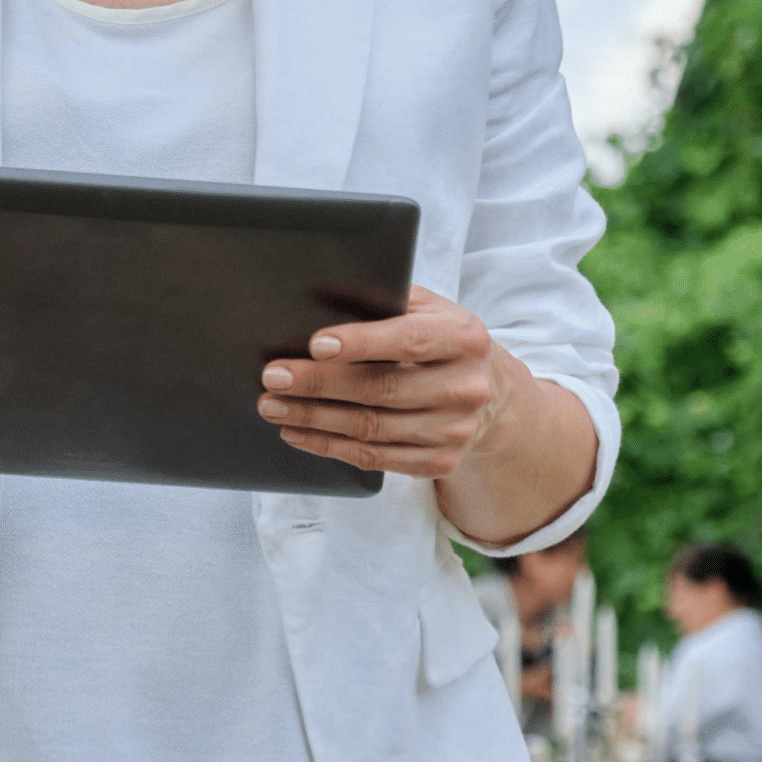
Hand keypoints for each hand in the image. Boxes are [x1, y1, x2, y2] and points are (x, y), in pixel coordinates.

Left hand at [256, 286, 513, 479]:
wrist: (488, 391)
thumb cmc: (438, 339)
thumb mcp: (427, 309)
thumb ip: (387, 300)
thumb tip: (320, 299)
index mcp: (465, 338)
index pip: (409, 340)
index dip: (361, 343)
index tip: (315, 345)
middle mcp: (466, 387)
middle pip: (382, 389)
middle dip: (319, 384)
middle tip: (273, 377)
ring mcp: (455, 430)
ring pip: (372, 428)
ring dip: (314, 419)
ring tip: (273, 406)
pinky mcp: (440, 462)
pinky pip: (374, 458)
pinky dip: (329, 446)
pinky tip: (298, 433)